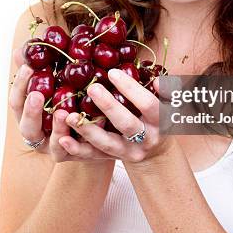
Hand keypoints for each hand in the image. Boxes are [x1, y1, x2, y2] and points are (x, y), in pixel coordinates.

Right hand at [8, 47, 114, 162]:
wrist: (103, 126)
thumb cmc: (74, 98)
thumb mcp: (60, 80)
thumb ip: (43, 67)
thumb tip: (24, 48)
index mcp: (31, 116)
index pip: (17, 102)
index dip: (20, 86)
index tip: (29, 67)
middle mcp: (41, 136)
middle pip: (28, 128)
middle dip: (31, 112)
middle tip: (38, 95)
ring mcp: (59, 149)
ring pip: (55, 146)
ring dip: (58, 129)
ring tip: (64, 113)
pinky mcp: (81, 157)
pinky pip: (82, 152)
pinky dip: (87, 140)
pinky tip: (98, 121)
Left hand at [60, 67, 174, 163]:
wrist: (155, 151)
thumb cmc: (158, 118)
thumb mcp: (169, 104)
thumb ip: (165, 91)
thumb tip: (156, 80)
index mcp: (161, 122)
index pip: (148, 105)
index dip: (131, 89)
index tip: (113, 72)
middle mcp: (146, 139)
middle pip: (127, 125)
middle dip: (109, 107)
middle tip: (92, 88)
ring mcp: (129, 152)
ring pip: (107, 143)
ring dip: (88, 130)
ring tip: (70, 115)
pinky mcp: (112, 160)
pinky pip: (93, 156)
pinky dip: (77, 149)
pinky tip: (63, 139)